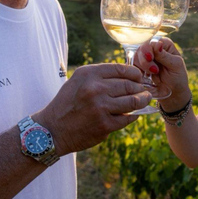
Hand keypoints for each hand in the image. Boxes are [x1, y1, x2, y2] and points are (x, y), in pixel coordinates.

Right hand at [34, 63, 151, 154]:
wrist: (52, 130)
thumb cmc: (67, 103)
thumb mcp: (78, 81)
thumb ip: (100, 76)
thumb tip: (128, 75)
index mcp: (88, 74)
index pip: (121, 69)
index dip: (135, 73)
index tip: (139, 77)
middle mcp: (95, 89)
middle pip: (129, 85)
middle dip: (140, 87)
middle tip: (145, 90)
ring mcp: (101, 107)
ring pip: (132, 101)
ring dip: (142, 100)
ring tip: (144, 100)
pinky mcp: (105, 125)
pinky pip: (127, 118)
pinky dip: (133, 115)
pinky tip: (134, 114)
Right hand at [135, 38, 191, 110]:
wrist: (172, 92)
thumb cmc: (177, 77)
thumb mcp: (175, 65)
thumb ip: (165, 55)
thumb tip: (158, 43)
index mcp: (164, 44)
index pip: (151, 41)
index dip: (148, 49)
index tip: (151, 58)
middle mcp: (153, 48)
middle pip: (141, 48)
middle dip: (145, 60)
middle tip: (154, 71)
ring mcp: (145, 57)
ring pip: (136, 56)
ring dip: (142, 66)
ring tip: (153, 75)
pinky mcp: (139, 66)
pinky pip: (133, 66)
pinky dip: (138, 71)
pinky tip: (146, 77)